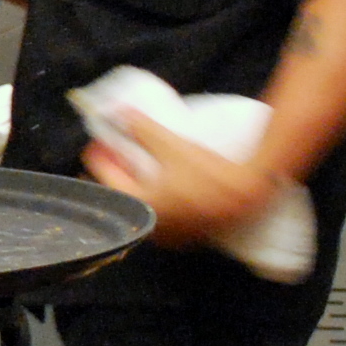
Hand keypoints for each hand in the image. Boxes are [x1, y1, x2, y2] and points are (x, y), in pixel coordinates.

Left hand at [84, 108, 284, 251]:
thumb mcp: (172, 145)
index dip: (98, 160)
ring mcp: (168, 234)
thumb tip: (120, 111)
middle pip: (121, 197)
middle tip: (110, 153)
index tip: (96, 144)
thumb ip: (143, 128)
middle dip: (113, 173)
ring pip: (140, 208)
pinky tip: (158, 184)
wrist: (249, 195)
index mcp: (140, 206)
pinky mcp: (185, 234)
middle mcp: (149, 226)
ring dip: (133, 186)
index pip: (105, 181)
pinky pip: (158, 216)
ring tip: (132, 165)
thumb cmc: (207, 172)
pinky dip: (152, 198)